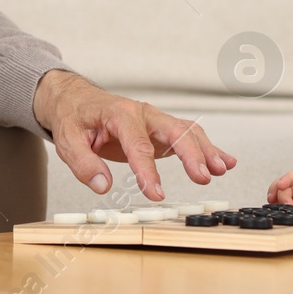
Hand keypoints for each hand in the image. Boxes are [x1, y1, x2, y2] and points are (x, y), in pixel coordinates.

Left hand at [32, 70, 235, 200]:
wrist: (75, 99)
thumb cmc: (73, 117)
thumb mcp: (68, 140)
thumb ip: (84, 164)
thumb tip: (102, 186)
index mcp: (119, 114)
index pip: (137, 144)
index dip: (147, 170)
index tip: (155, 193)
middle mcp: (142, 113)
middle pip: (173, 131)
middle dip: (191, 154)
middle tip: (203, 176)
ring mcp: (154, 120)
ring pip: (186, 131)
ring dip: (205, 150)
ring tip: (221, 168)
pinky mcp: (159, 130)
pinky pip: (187, 136)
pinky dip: (206, 148)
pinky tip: (224, 161)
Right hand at [267, 169, 292, 212]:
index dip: (287, 178)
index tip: (280, 185)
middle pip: (288, 185)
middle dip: (280, 192)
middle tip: (277, 204)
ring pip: (286, 194)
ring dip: (278, 200)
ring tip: (273, 208)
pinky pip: (290, 205)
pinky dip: (283, 208)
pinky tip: (279, 214)